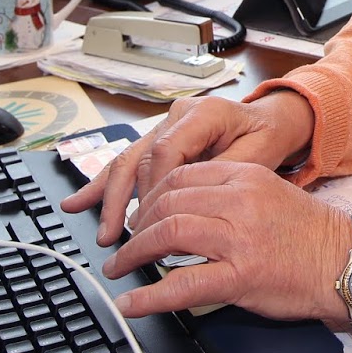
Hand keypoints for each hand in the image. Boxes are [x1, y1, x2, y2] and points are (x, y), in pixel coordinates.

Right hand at [60, 91, 313, 245]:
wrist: (272, 120)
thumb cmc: (268, 136)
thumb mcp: (260, 155)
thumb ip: (226, 175)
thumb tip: (196, 207)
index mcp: (204, 113)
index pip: (167, 152)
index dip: (155, 191)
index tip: (151, 225)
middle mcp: (178, 116)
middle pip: (140, 158)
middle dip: (124, 202)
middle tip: (117, 239)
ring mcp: (164, 126)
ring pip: (128, 161)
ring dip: (109, 198)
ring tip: (102, 232)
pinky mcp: (158, 140)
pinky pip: (128, 162)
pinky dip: (103, 185)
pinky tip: (80, 202)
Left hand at [100, 158, 350, 323]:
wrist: (346, 262)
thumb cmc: (310, 234)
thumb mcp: (269, 193)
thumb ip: (230, 194)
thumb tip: (185, 207)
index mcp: (245, 176)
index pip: (181, 175)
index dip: (150, 195)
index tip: (139, 213)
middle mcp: (240, 200)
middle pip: (168, 200)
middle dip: (136, 224)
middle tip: (125, 242)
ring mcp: (239, 237)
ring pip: (169, 233)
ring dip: (134, 253)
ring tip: (120, 267)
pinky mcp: (241, 276)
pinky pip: (183, 285)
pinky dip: (150, 297)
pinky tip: (133, 303)